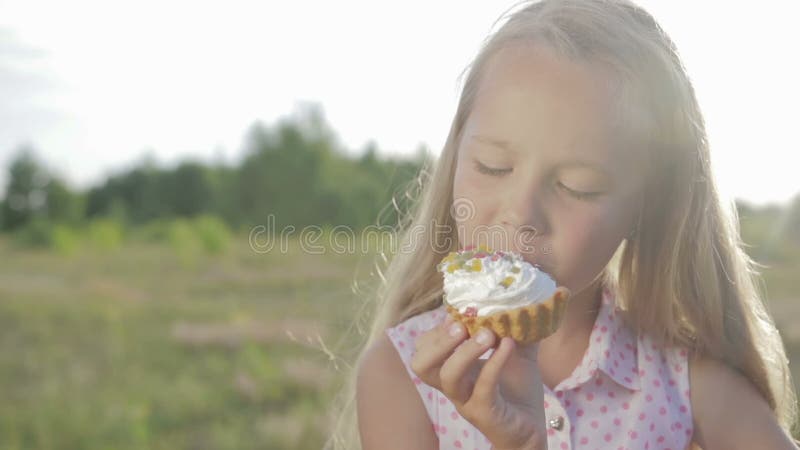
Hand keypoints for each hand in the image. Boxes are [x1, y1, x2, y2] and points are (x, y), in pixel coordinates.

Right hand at [410, 314, 546, 449]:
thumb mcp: (516, 351)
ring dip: (464, 351)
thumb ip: (515, 327)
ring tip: (487, 335)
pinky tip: (508, 346)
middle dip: (439, 341)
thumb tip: (527, 298)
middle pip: (422, 364)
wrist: (532, 427)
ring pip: (447, 376)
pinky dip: (494, 363)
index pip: (424, 348)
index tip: (461, 312)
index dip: (437, 329)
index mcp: (452, 368)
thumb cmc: (518, 389)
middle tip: (463, 326)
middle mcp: (453, 385)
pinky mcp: (484, 413)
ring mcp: (465, 400)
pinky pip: (483, 387)